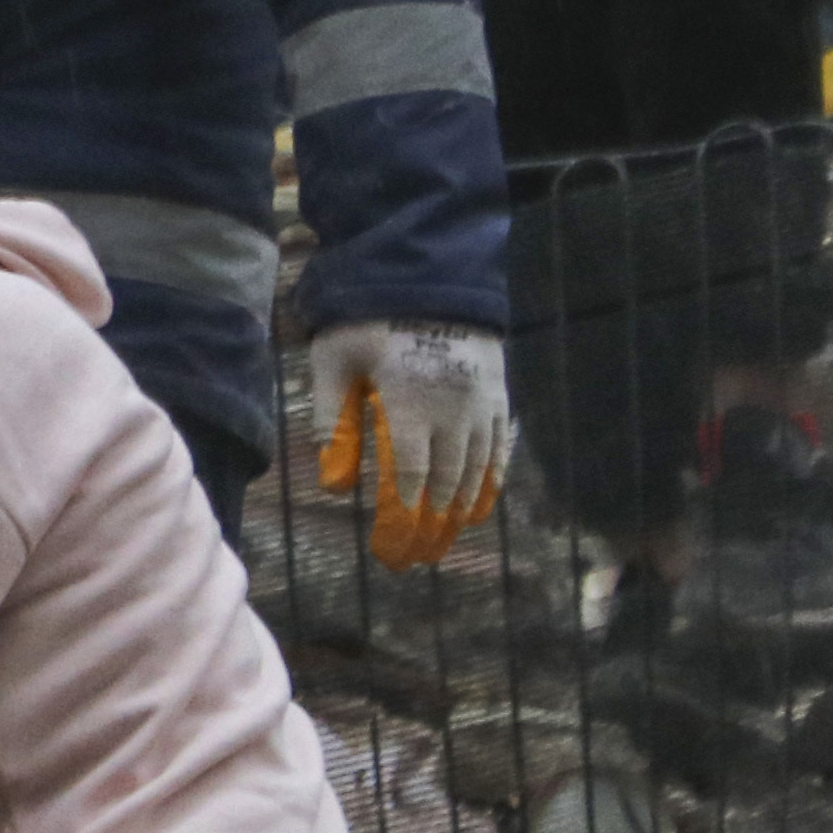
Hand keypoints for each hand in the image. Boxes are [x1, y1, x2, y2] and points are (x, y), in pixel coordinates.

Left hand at [308, 318, 511, 564]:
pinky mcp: (498, 392)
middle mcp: (453, 408)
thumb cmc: (366, 320)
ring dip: (460, 510)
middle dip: (429, 526)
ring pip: (477, 470)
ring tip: (443, 540)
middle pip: (446, 483)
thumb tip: (336, 487)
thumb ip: (332, 425)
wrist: (428, 273)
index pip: (409, 478)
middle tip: (412, 559)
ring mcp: (482, 401)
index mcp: (409, 403)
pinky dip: (491, 479)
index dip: (403, 520)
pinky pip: (499, 446)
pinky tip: (481, 504)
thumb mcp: (333, 365)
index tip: (391, 552)